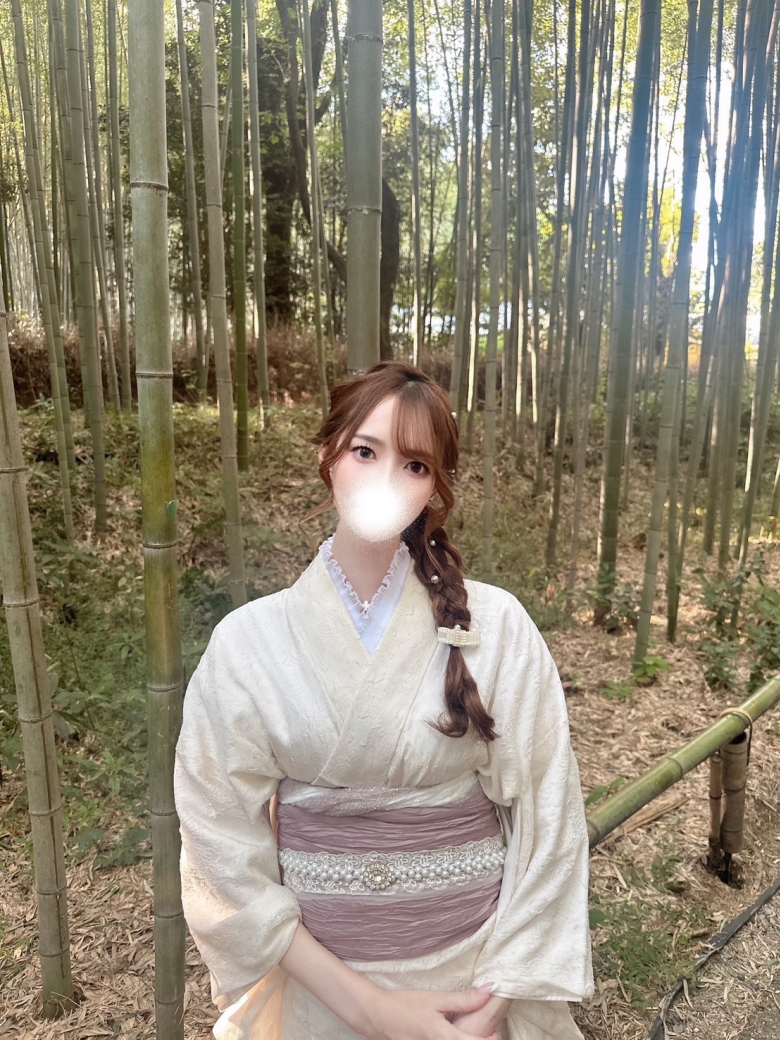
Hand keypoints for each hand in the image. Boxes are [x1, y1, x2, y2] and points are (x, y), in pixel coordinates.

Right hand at [364, 984, 501, 1039]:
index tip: (496, 1033)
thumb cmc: (406, 1006)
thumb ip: (464, 999)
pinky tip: (450, 1031)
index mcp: (445, 1039)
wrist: (377, 1017)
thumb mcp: (436, 1000)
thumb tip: (490, 990)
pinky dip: (452, 1038)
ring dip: (464, 1038)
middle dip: (478, 1039)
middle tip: (486, 1029)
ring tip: (468, 1029)